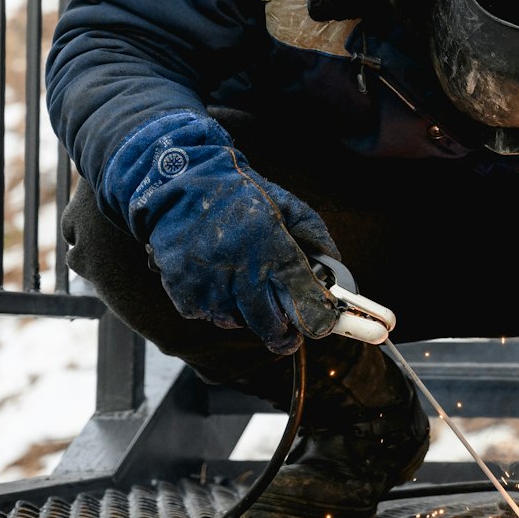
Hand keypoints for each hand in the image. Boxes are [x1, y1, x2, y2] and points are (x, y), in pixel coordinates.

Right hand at [106, 114, 341, 353]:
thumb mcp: (287, 205)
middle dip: (282, 334)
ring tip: (239, 282)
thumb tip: (336, 273)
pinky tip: (213, 277)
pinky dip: (212, 303)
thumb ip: (315, 239)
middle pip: (269, 326)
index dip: (316, 319)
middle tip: (286, 334)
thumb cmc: (239, 194)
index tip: (320, 325)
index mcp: (272, 247)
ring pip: (235, 321)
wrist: (181, 183)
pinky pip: (205, 314)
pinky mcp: (183, 290)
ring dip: (243, 312)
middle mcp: (241, 271)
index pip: (303, 299)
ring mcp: (210, 284)